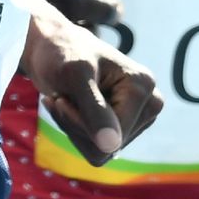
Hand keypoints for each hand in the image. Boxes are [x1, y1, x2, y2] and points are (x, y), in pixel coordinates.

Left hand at [20, 12, 161, 165]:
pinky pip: (97, 150)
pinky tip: (68, 107)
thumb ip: (94, 110)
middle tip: (62, 97)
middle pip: (108, 148)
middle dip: (76, 125)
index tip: (61, 98)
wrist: (50, 47)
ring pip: (102, 151)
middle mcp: (149, 104)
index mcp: (143, 87)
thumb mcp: (74, 75)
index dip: (79, 123)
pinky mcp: (124, 126)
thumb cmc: (61, 53)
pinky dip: (75, 130)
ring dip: (73, 128)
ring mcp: (137, 117)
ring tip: (66, 99)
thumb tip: (111, 146)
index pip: (112, 137)